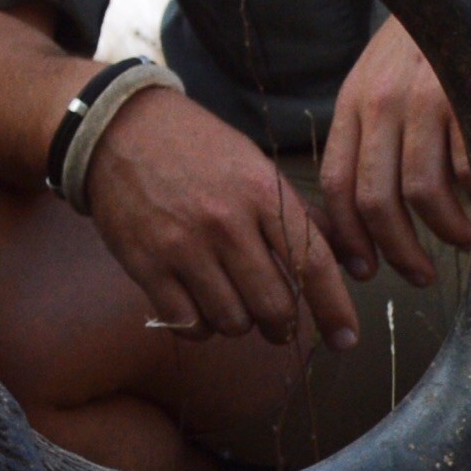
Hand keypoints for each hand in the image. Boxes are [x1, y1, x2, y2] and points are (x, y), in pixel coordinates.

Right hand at [82, 85, 359, 352]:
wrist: (120, 130)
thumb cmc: (197, 149)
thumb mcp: (255, 167)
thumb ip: (298, 213)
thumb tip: (350, 260)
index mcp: (263, 194)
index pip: (313, 263)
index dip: (335, 310)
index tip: (346, 340)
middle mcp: (227, 223)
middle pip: (274, 305)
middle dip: (282, 326)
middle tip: (278, 325)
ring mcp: (183, 246)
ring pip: (232, 321)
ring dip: (240, 325)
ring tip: (234, 309)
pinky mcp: (146, 264)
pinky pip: (186, 323)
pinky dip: (200, 329)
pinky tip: (200, 311)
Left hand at [313, 0, 470, 285]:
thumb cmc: (429, 47)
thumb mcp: (380, 81)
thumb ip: (370, 135)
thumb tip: (365, 215)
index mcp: (354, 103)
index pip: (337, 184)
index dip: (347, 237)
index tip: (363, 270)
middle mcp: (384, 102)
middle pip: (376, 198)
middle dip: (395, 251)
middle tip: (416, 275)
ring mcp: (429, 100)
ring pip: (423, 193)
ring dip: (443, 234)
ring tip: (458, 244)